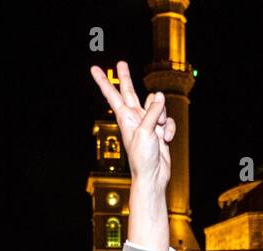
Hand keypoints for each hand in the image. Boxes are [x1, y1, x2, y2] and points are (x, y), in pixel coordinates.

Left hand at [90, 61, 172, 248]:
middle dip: (125, 77)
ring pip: (157, 105)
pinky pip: (167, 120)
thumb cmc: (143, 157)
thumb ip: (152, 111)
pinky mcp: (159, 130)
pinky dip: (169, 128)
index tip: (93, 69)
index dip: (104, 81)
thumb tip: (159, 96)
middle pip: (129, 92)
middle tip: (121, 63)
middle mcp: (135, 117)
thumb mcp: (146, 131)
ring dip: (162, 115)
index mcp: (125, 117)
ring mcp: (147, 123)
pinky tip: (166, 139)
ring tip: (159, 130)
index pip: (112, 95)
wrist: (153, 176)